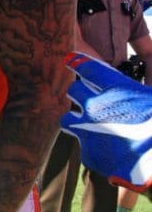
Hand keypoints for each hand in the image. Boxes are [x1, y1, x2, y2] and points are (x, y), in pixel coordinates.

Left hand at [62, 52, 151, 190]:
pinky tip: (110, 151)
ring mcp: (88, 131)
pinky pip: (84, 145)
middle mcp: (95, 107)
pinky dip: (94, 147)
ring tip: (92, 126)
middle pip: (73, 91)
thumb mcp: (151, 97)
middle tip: (91, 100)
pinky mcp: (88, 153)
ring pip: (68, 119)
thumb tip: (126, 92)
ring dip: (78, 120)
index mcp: (115, 90)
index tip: (69, 58)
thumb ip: (134, 91)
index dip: (78, 61)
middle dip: (81, 93)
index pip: (88, 68)